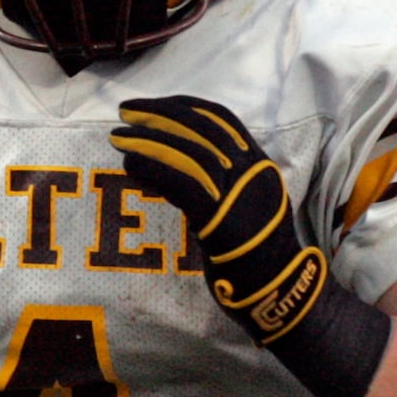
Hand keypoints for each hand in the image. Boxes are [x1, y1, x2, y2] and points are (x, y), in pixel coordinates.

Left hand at [110, 95, 325, 345]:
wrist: (278, 292)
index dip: (184, 106)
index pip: (221, 119)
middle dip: (159, 113)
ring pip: (187, 151)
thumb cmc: (258, 258)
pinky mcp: (220, 218)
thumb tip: (179, 166)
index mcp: (260, 166)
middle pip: (201, 127)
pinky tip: (130, 165)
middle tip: (126, 111)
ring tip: (118, 137)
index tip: (154, 105)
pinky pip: (179, 182)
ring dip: (147, 139)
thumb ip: (223, 185)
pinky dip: (151, 167)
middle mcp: (251, 173)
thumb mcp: (247, 208)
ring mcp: (238, 194)